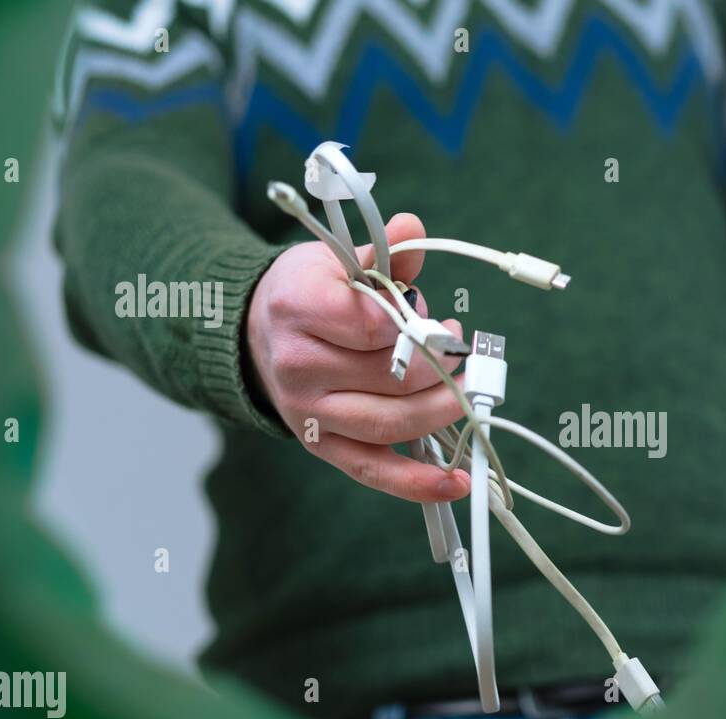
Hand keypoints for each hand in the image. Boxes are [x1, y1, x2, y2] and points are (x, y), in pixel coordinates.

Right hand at [246, 213, 469, 501]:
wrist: (257, 334)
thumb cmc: (308, 293)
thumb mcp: (336, 259)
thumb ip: (383, 252)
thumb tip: (414, 228)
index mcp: (297, 308)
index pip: (372, 324)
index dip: (415, 323)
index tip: (440, 320)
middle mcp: (298, 366)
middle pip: (393, 377)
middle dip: (443, 364)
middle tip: (463, 348)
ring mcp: (309, 413)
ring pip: (393, 422)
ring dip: (445, 408)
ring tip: (469, 387)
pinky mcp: (324, 448)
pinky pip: (375, 471)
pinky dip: (418, 483)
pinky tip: (457, 481)